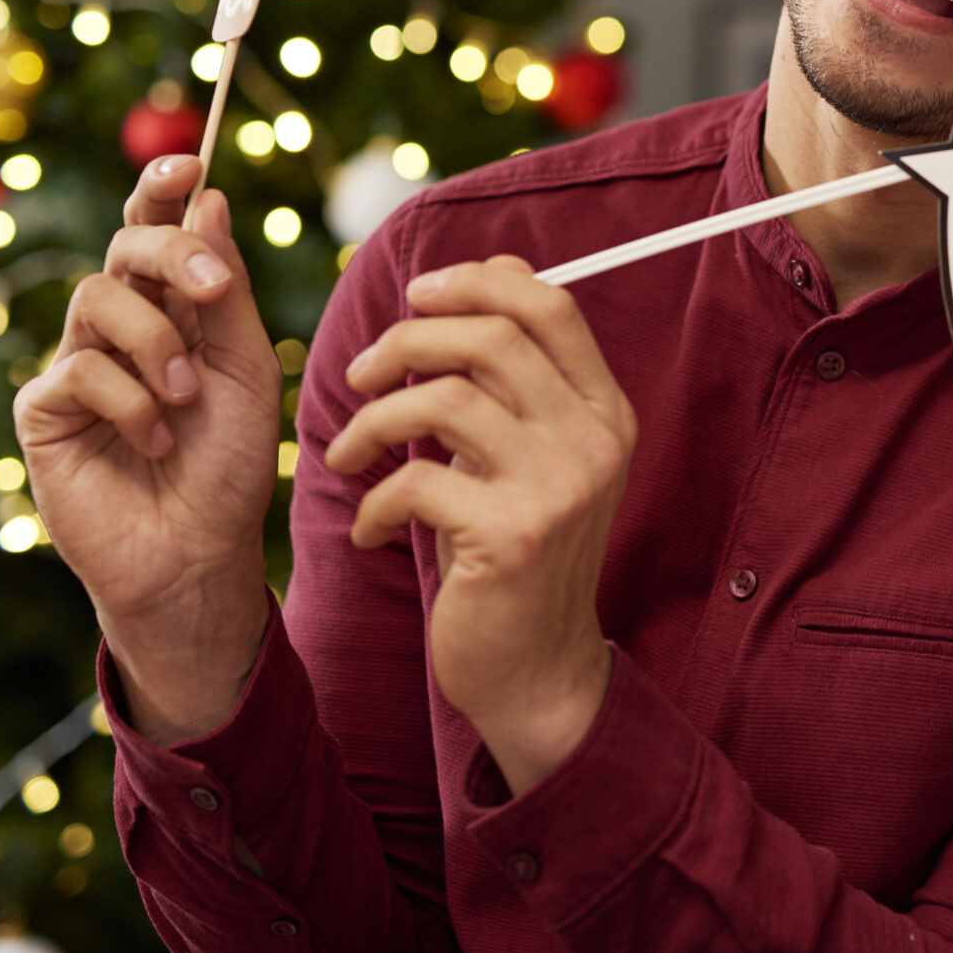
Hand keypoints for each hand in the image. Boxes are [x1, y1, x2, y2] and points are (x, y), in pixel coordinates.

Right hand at [15, 158, 282, 740]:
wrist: (199, 552)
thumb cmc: (228, 463)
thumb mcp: (248, 367)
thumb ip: (227, 289)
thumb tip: (210, 198)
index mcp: (173, 310)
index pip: (156, 230)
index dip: (162, 189)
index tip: (189, 163)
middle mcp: (119, 328)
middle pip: (126, 248)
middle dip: (172, 255)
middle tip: (214, 293)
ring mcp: (76, 365)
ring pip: (98, 299)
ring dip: (157, 345)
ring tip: (186, 398)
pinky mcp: (43, 411)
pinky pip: (79, 370)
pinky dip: (130, 402)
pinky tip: (152, 441)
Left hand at [329, 258, 635, 793]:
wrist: (535, 670)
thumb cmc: (514, 553)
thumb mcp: (530, 457)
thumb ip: (514, 381)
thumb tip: (476, 281)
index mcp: (606, 411)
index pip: (551, 306)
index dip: (476, 284)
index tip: (416, 296)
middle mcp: (596, 441)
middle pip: (492, 337)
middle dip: (407, 340)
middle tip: (360, 374)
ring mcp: (561, 488)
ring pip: (444, 399)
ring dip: (372, 421)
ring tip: (347, 455)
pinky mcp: (513, 537)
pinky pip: (415, 481)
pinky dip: (374, 504)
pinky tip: (370, 532)